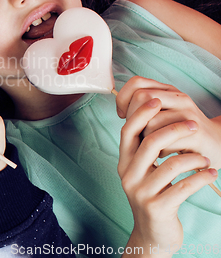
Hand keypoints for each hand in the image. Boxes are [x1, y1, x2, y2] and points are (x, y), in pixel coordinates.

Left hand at [116, 76, 220, 168]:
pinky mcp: (195, 134)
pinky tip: (164, 153)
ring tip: (153, 145)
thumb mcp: (161, 116)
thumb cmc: (181, 134)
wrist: (217, 147)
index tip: (122, 115)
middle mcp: (179, 98)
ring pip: (151, 122)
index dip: (123, 98)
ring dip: (146, 138)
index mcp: (169, 91)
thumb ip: (143, 109)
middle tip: (138, 133)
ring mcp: (189, 114)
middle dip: (133, 119)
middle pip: (142, 98)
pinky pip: (165, 140)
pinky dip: (160, 150)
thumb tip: (120, 109)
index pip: (137, 83)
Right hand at [119, 98, 217, 256]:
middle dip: (174, 129)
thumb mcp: (142, 170)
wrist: (153, 233)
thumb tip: (148, 113)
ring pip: (170, 164)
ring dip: (193, 158)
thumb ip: (142, 147)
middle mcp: (128, 175)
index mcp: (124, 161)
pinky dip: (201, 178)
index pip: (128, 130)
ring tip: (205, 159)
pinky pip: (184, 187)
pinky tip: (210, 174)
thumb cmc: (152, 193)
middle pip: (149, 142)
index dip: (142, 113)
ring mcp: (141, 192)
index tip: (158, 99)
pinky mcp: (157, 208)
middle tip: (194, 124)